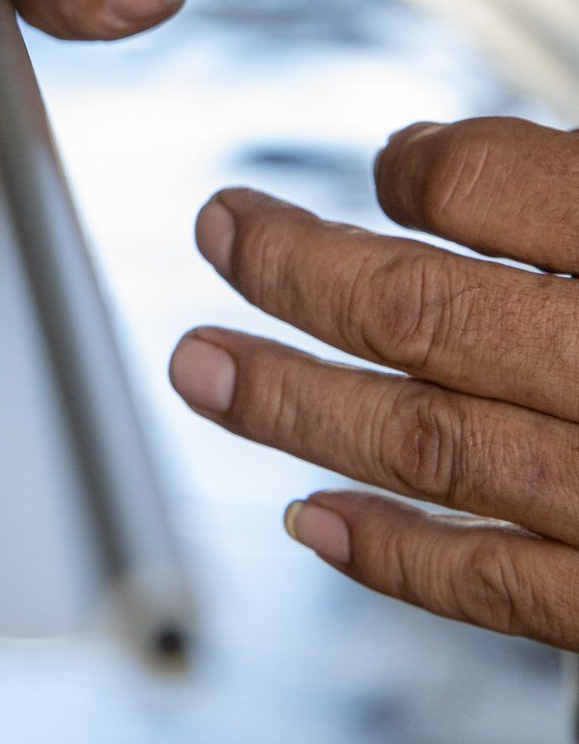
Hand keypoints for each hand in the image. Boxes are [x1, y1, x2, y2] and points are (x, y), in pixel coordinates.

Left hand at [171, 117, 578, 647]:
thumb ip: (576, 193)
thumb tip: (454, 160)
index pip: (482, 183)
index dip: (416, 165)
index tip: (391, 160)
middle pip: (416, 311)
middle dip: (292, 270)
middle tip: (219, 233)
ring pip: (426, 444)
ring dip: (292, 404)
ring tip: (201, 367)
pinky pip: (495, 583)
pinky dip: (392, 554)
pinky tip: (311, 521)